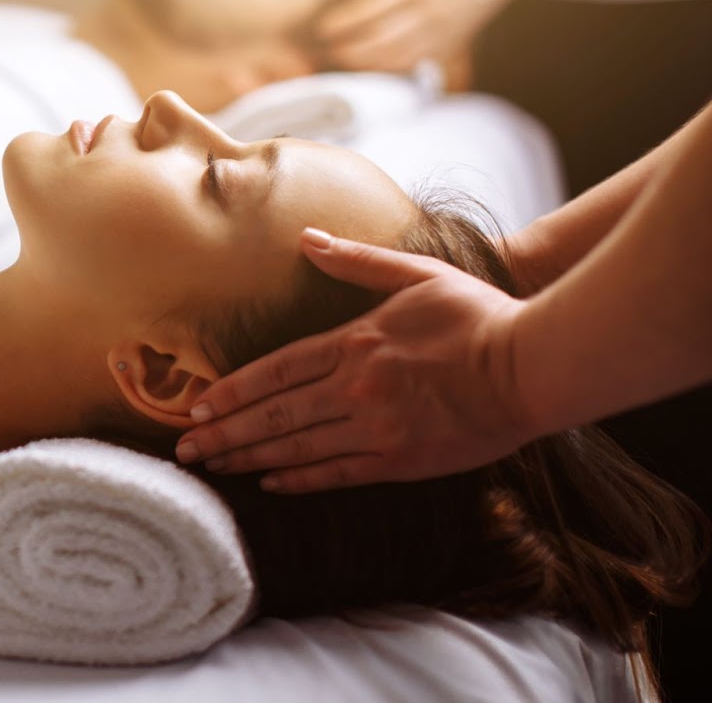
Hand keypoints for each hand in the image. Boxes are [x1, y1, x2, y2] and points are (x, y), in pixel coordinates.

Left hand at [174, 228, 533, 492]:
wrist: (534, 366)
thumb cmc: (477, 315)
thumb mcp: (415, 273)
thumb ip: (356, 261)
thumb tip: (306, 237)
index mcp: (354, 343)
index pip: (274, 370)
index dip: (231, 391)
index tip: (198, 406)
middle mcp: (357, 388)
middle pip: (274, 414)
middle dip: (224, 433)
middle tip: (184, 449)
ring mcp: (378, 427)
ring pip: (297, 447)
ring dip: (248, 458)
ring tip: (212, 468)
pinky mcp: (402, 459)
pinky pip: (338, 473)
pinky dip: (300, 479)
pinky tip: (270, 483)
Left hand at [318, 0, 527, 72]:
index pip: (369, 13)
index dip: (342, 24)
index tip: (321, 29)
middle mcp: (429, 15)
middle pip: (379, 43)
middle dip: (349, 51)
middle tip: (325, 51)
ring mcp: (442, 33)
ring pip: (397, 59)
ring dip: (367, 64)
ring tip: (343, 60)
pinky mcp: (453, 44)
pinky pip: (417, 64)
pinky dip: (392, 68)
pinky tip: (374, 66)